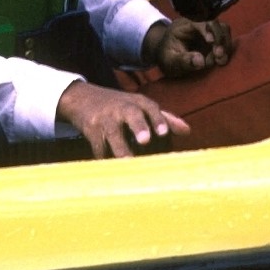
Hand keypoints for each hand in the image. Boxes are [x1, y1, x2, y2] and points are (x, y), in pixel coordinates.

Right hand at [56, 81, 189, 158]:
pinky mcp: (91, 131)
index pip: (150, 107)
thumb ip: (163, 118)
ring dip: (120, 148)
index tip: (165, 133)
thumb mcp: (139, 106)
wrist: (82, 97)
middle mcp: (122, 108)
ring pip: (113, 134)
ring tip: (128, 162)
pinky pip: (99, 147)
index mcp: (137, 103)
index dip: (158, 119)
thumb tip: (187, 131)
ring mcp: (105, 119)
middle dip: (139, 126)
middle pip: (132, 114)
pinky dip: (105, 159)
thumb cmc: (118, 105)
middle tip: (145, 140)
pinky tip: (111, 172)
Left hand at [142, 17, 231, 76]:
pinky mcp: (213, 40)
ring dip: (225, 45)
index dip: (208, 31)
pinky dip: (226, 50)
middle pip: (216, 24)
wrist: (166, 56)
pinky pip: (224, 40)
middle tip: (219, 57)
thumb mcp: (170, 61)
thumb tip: (201, 61)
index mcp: (184, 26)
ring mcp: (207, 32)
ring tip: (220, 61)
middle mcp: (198, 26)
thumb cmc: (166, 57)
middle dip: (220, 39)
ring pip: (224, 30)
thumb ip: (183, 61)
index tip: (211, 43)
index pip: (199, 23)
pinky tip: (219, 61)